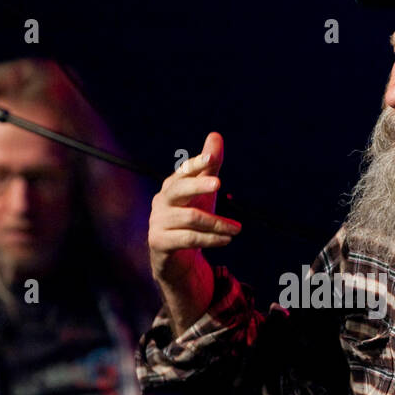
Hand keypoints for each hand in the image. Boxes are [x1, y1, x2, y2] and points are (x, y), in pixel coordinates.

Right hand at [149, 132, 240, 286]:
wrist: (177, 260)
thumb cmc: (191, 220)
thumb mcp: (203, 193)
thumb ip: (209, 166)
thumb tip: (215, 135)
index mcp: (171, 187)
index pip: (182, 172)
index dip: (195, 164)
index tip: (211, 159)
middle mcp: (161, 202)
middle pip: (178, 190)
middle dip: (198, 185)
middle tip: (218, 184)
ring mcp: (157, 223)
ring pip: (190, 218)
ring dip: (218, 223)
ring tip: (237, 228)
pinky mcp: (160, 243)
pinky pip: (189, 238)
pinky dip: (211, 239)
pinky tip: (226, 239)